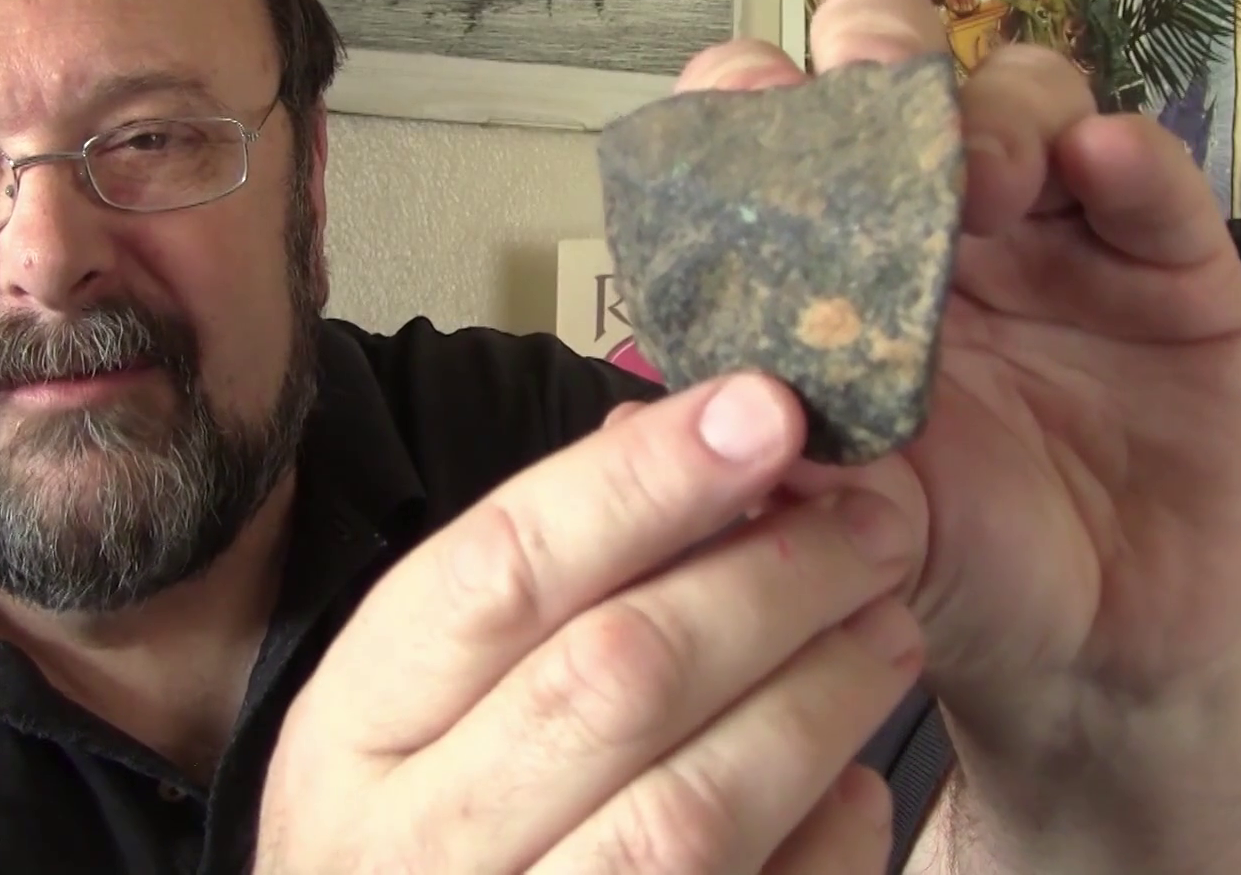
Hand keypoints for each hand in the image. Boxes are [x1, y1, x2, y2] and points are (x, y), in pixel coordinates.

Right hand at [256, 374, 927, 873]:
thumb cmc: (437, 831)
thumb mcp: (423, 710)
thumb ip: (540, 590)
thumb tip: (698, 434)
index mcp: (353, 738)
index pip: (498, 572)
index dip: (643, 479)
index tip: (770, 410)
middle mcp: (412, 847)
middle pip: (613, 680)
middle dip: (768, 580)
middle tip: (873, 523)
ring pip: (691, 814)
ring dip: (817, 700)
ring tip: (887, 630)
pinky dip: (825, 843)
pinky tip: (854, 781)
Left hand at [676, 0, 1240, 863]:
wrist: (1097, 651)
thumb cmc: (958, 567)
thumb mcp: (837, 523)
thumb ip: (761, 456)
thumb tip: (636, 417)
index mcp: (846, 270)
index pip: (787, 138)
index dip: (761, 101)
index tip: (752, 114)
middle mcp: (948, 230)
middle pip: (906, 72)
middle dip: (880, 53)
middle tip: (876, 105)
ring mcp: (1062, 237)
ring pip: (1029, 97)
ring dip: (997, 112)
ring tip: (985, 178)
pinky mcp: (1172, 270)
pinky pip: (1156, 180)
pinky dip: (1128, 159)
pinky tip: (1099, 164)